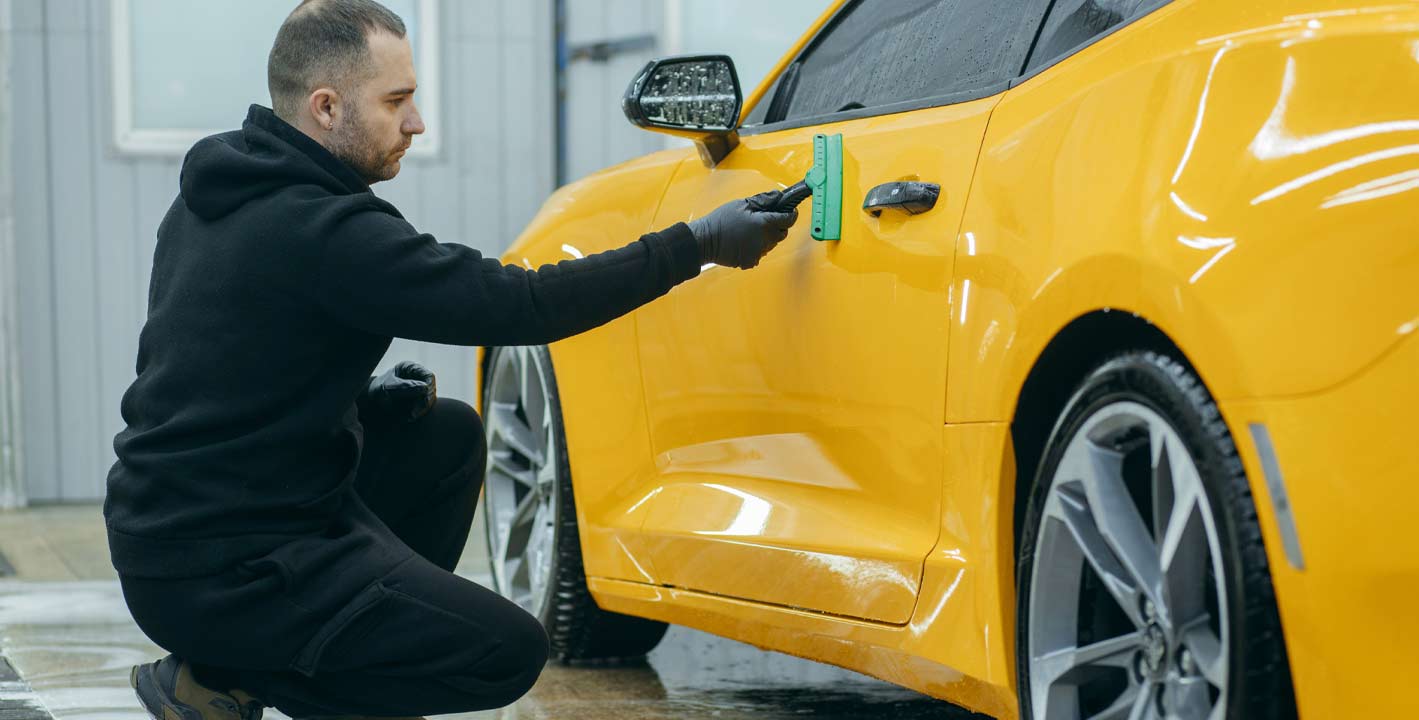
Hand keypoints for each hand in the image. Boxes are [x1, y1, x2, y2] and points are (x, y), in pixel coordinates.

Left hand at [360, 361, 436, 422]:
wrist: (367, 404)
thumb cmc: (375, 391)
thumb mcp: (387, 388)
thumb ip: (405, 387)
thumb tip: (424, 387)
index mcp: (409, 368)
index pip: (428, 376)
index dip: (429, 388)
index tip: (424, 399)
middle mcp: (416, 378)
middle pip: (430, 390)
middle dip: (425, 402)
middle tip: (415, 413)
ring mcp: (417, 390)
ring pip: (428, 400)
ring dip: (422, 409)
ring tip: (410, 416)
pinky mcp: (416, 401)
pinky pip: (423, 408)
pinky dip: (418, 413)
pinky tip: (410, 417)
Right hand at [687, 188, 803, 268]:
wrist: (705, 240)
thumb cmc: (722, 219)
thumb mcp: (743, 204)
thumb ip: (764, 200)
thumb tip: (781, 196)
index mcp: (764, 224)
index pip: (788, 220)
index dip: (791, 214)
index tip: (790, 211)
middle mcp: (764, 240)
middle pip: (782, 233)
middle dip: (779, 226)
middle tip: (766, 220)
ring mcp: (758, 253)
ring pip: (771, 244)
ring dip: (767, 237)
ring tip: (751, 231)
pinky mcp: (751, 261)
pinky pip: (760, 253)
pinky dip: (757, 247)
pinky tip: (744, 242)